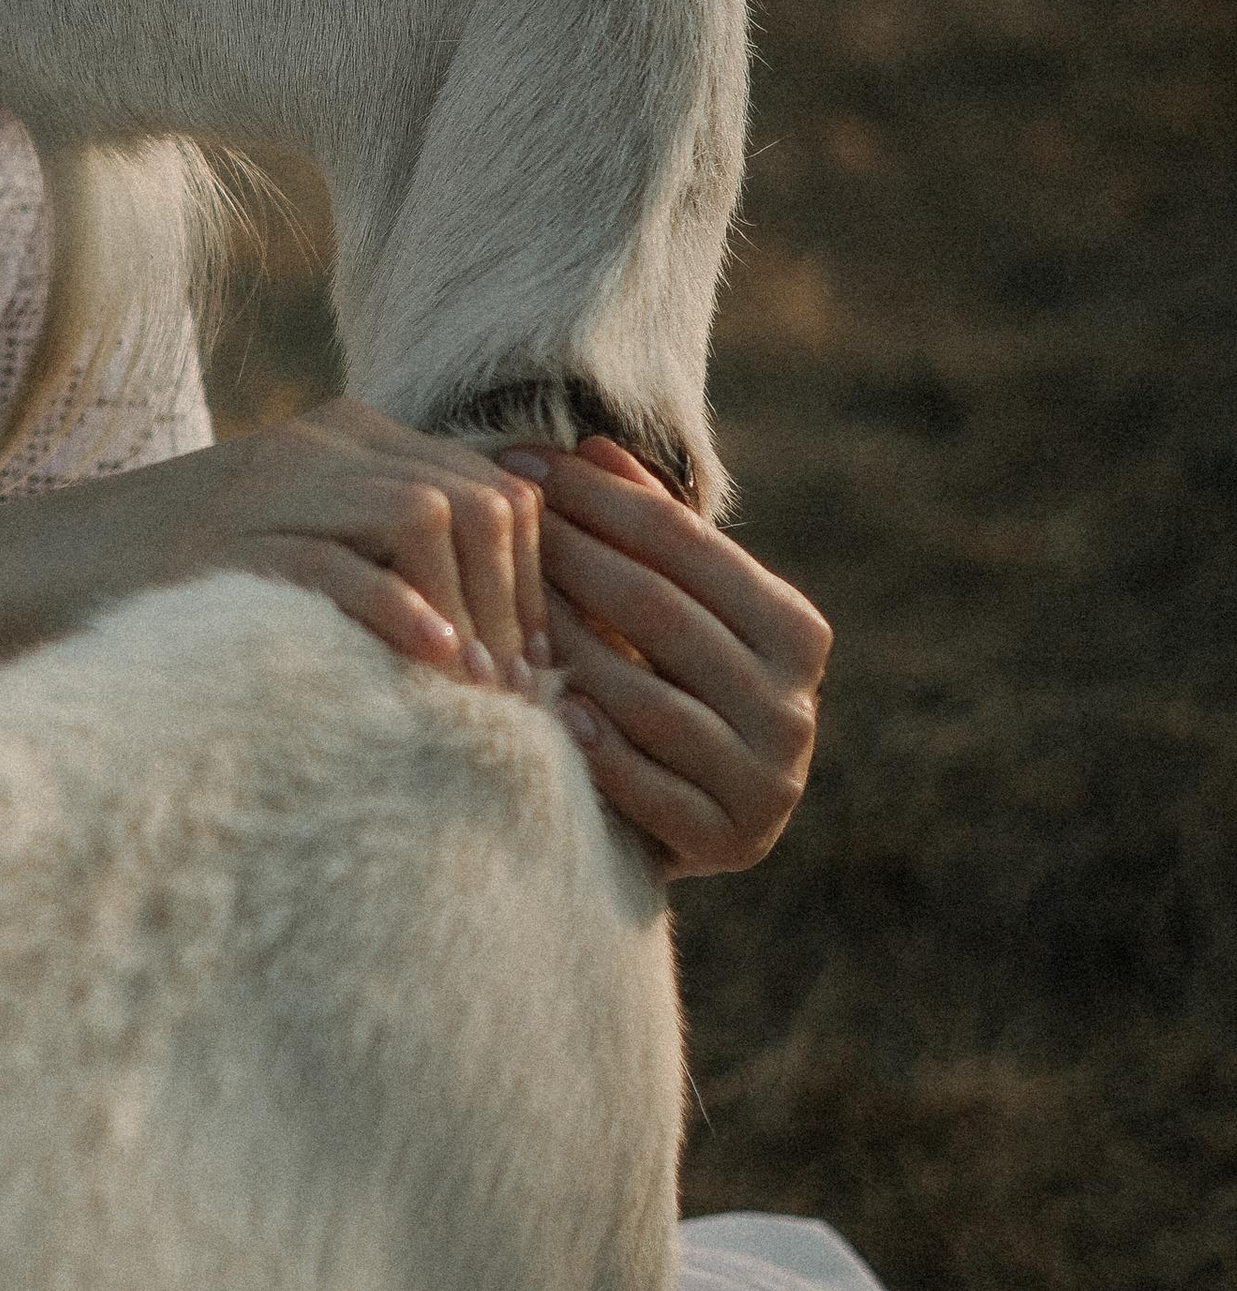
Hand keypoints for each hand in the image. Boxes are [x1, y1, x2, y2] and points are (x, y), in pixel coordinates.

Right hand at [65, 398, 549, 691]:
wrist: (44, 570)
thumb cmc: (186, 581)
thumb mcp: (301, 543)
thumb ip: (383, 553)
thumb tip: (496, 637)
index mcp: (348, 436)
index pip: (494, 486)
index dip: (534, 577)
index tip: (537, 665)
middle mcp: (319, 445)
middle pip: (475, 498)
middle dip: (515, 601)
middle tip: (520, 692)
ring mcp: (271, 486)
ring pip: (426, 514)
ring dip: (472, 609)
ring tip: (484, 690)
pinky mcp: (225, 542)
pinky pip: (336, 558)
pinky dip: (397, 608)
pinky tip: (432, 660)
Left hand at [495, 436, 830, 877]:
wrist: (680, 819)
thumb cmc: (664, 683)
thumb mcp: (666, 602)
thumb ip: (644, 530)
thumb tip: (591, 447)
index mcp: (796, 632)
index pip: (684, 544)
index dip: (599, 497)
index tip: (523, 461)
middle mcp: (795, 707)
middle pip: (660, 611)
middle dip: (569, 556)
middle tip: (494, 520)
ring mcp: (768, 781)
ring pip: (649, 698)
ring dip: (565, 647)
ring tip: (495, 603)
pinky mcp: (728, 843)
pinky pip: (650, 787)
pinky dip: (598, 748)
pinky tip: (547, 709)